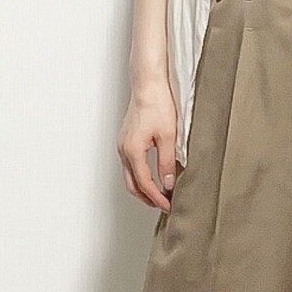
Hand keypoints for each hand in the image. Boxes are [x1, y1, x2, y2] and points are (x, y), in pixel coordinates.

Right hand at [117, 81, 177, 211]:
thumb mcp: (168, 137)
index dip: (157, 198)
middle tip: (164, 205)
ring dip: (143, 189)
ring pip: (129, 177)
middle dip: (148, 199)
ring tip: (160, 195)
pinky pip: (129, 166)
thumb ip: (167, 162)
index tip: (169, 205)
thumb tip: (167, 184)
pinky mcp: (125, 141)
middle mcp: (123, 150)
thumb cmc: (157, 104)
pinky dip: (140, 177)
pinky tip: (152, 177)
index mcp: (133, 151)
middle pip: (132, 185)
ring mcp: (122, 146)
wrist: (148, 86)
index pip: (145, 184)